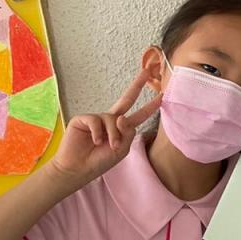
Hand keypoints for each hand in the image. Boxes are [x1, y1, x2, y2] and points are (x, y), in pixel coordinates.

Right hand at [50, 70, 160, 186]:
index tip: (162, 96)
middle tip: (147, 71)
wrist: (78, 168)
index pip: (138, 115)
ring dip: (113, 135)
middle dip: (137, 85)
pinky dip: (98, 133)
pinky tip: (95, 141)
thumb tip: (122, 117)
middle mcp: (110, 120)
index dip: (150, 106)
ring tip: (109, 146)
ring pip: (113, 119)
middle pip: (126, 99)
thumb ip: (127, 133)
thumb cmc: (99, 161)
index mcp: (121, 128)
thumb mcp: (121, 149)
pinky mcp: (83, 119)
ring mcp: (97, 118)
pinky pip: (96, 121)